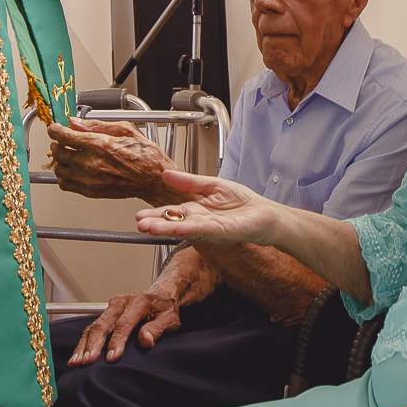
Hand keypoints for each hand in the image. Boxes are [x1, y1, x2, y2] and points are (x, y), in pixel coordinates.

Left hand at [48, 117, 190, 205]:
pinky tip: (73, 169)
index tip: (55, 128)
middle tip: (62, 139)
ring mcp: (90, 180)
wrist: (154, 180)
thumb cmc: (145, 156)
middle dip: (57, 143)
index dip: (55, 129)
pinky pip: (65, 184)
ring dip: (59, 160)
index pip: (63, 136)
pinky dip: (64, 176)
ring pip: (59, 170)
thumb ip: (96, 125)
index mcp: (100, 145)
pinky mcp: (91, 192)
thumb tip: (76, 122)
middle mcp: (92, 163)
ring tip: (68, 154)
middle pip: (58, 152)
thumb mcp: (124, 129)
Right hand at [68, 282, 183, 365]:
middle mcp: (121, 303)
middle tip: (88, 361)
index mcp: (138, 302)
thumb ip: (157, 328)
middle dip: (94, 344)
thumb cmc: (165, 309)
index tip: (111, 357)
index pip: (124, 323)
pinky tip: (77, 356)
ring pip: (94, 326)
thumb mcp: (170, 319)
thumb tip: (145, 340)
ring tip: (77, 362)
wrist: (161, 296)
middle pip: (104, 324)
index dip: (117, 341)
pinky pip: (91, 328)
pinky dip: (83, 343)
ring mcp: (111, 308)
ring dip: (84, 345)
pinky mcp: (106, 314)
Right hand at [135, 171, 281, 245]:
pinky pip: (205, 230)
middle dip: (157, 224)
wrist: (266, 214)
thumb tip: (166, 175)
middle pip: (175, 223)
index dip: (155, 215)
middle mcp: (201, 221)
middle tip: (141, 225)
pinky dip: (191, 229)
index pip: (171, 213)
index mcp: (197, 210)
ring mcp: (211, 229)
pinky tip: (179, 229)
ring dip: (168, 229)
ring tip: (151, 228)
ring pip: (186, 229)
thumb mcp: (212, 185)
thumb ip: (189, 182)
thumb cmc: (243, 203)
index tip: (140, 217)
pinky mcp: (224, 232)